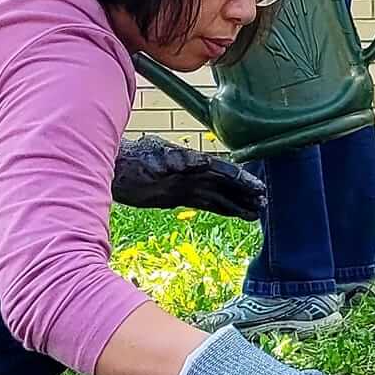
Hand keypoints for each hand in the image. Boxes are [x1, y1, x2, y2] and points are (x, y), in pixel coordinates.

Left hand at [112, 136, 267, 220]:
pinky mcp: (178, 196)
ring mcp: (185, 184)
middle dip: (243, 192)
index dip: (239, 179)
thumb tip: (201, 162)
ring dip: (237, 203)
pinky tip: (237, 214)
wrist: (110, 170)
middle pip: (224, 183)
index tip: (257, 188)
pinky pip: (206, 203)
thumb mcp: (151, 160)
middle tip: (264, 203)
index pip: (220, 170)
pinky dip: (222, 208)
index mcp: (188, 161)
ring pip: (218, 195)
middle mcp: (191, 172)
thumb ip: (175, 161)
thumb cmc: (128, 161)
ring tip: (257, 213)